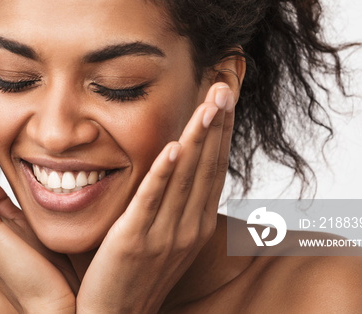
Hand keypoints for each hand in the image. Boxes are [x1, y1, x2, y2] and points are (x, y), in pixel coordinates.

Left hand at [76, 83, 234, 313]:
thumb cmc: (136, 275)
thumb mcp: (166, 239)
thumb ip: (173, 204)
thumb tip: (177, 167)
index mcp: (197, 225)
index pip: (214, 169)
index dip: (221, 132)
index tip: (226, 98)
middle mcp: (189, 228)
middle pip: (207, 166)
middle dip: (217, 125)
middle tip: (225, 86)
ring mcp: (164, 235)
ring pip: (186, 177)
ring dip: (198, 137)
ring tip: (209, 103)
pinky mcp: (134, 241)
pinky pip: (151, 201)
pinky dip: (162, 174)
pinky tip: (171, 147)